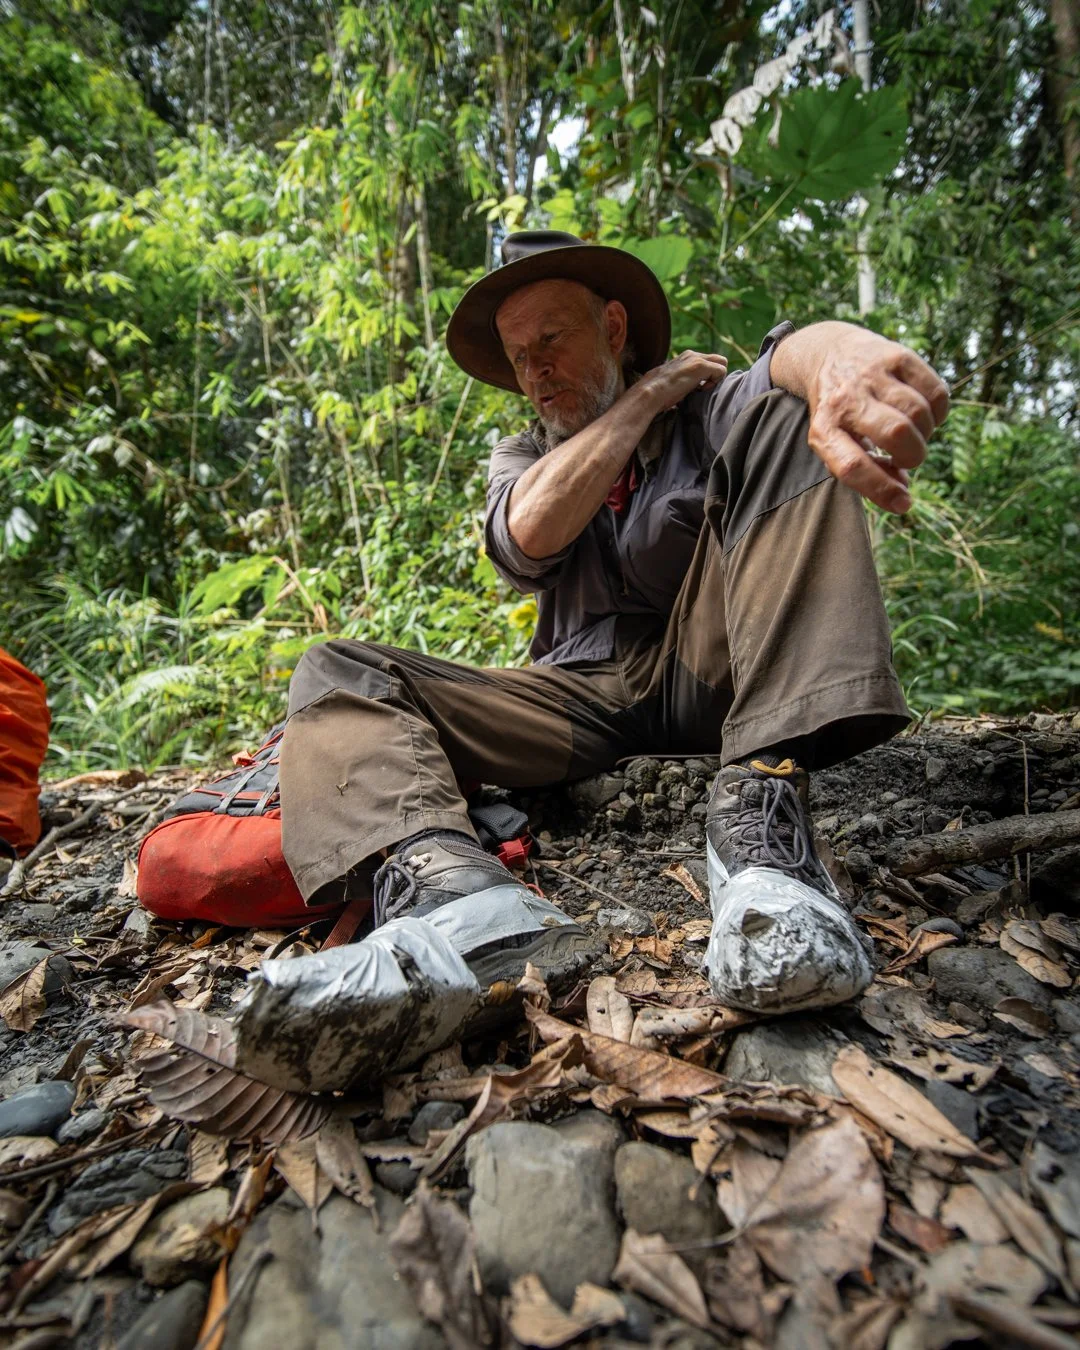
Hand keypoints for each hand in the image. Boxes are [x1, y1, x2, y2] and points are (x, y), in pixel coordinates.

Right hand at [637, 349, 728, 415]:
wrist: (650, 392)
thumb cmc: (659, 393)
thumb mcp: (674, 382)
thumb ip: (685, 379)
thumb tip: (692, 388)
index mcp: (685, 357)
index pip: (707, 361)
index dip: (708, 375)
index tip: (698, 388)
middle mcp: (692, 354)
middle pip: (718, 359)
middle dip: (715, 374)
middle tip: (704, 388)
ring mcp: (696, 359)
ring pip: (722, 362)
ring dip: (716, 378)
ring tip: (702, 389)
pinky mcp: (700, 366)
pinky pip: (721, 370)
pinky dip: (715, 382)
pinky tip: (701, 389)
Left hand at [803, 328, 949, 513]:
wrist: (831, 354)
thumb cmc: (840, 414)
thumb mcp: (837, 443)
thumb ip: (865, 471)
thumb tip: (902, 495)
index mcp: (825, 429)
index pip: (852, 466)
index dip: (881, 490)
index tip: (904, 505)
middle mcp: (845, 400)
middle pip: (895, 433)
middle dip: (913, 455)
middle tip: (908, 456)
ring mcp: (872, 374)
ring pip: (919, 412)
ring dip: (926, 434)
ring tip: (914, 433)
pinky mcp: (897, 356)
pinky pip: (936, 392)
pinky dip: (939, 412)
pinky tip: (926, 413)